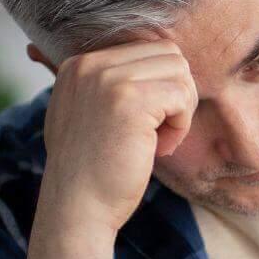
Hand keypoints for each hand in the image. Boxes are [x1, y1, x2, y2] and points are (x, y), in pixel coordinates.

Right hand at [39, 40, 198, 236]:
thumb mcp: (88, 113)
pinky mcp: (130, 101)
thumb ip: (111, 84)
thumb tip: (164, 60)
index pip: (146, 49)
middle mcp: (89, 65)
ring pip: (179, 71)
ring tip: (157, 140)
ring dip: (180, 109)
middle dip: (175, 93)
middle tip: (158, 131)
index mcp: (79, 64)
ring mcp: (108, 80)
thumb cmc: (90, 169)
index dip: (159, 86)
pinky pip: (182, 95)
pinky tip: (159, 149)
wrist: (76, 209)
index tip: (143, 123)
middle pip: (168, 54)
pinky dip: (180, 126)